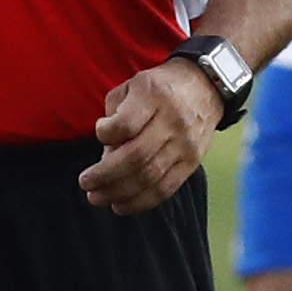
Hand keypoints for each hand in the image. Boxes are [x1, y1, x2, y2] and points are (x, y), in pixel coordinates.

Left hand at [81, 57, 215, 214]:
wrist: (205, 89)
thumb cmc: (159, 89)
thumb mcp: (133, 85)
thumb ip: (114, 113)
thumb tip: (106, 151)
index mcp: (153, 96)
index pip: (126, 124)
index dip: (105, 135)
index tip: (100, 133)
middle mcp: (172, 121)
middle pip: (136, 157)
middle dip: (105, 175)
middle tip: (86, 183)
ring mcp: (184, 145)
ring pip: (150, 177)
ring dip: (119, 193)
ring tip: (97, 197)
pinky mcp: (191, 163)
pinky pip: (165, 188)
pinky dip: (140, 201)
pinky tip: (120, 205)